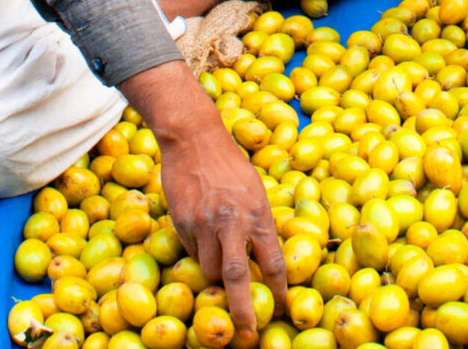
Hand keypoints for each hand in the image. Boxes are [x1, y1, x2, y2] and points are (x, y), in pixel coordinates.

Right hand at [129, 64, 287, 345]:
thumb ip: (259, 221)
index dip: (280, 290)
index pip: (273, 261)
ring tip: (217, 259)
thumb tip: (266, 254)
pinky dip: (198, 252)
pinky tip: (200, 232)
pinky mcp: (181, 222)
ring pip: (208, 271)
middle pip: (238, 278)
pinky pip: (192, 252)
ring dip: (214, 276)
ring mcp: (204, 224)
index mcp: (258, 213)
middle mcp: (233, 221)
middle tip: (248, 336)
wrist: (194, 137)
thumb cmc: (231, 163)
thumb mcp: (256, 189)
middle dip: (244, 312)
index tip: (285, 309)